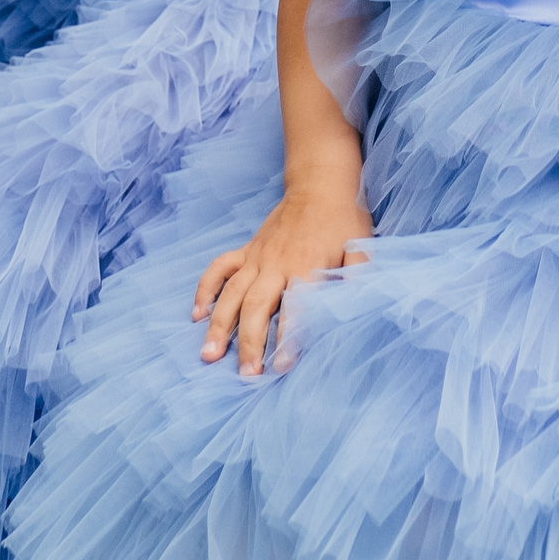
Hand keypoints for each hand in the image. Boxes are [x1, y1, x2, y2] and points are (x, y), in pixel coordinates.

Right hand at [194, 187, 373, 376]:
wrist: (319, 184)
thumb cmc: (344, 219)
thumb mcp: (362, 245)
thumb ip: (360, 275)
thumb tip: (359, 303)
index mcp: (306, 267)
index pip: (295, 308)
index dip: (288, 338)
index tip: (282, 366)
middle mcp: (276, 265)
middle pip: (256, 307)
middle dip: (250, 342)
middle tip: (246, 374)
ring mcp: (257, 258)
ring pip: (232, 294)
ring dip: (219, 325)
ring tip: (209, 355)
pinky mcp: (247, 251)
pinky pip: (219, 269)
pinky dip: (205, 290)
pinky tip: (197, 315)